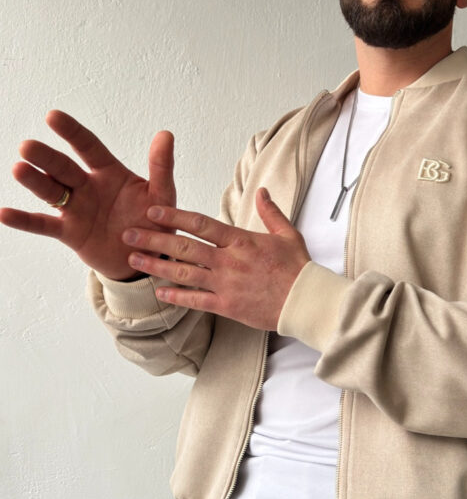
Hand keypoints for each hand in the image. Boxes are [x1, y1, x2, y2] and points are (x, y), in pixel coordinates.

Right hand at [0, 111, 176, 279]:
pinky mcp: (69, 233)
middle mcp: (88, 187)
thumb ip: (161, 167)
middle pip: (63, 168)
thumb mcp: (162, 195)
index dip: (71, 132)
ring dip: (35, 181)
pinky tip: (3, 213)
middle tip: (27, 146)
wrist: (147, 259)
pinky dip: (24, 220)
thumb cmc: (154, 222)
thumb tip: (165, 134)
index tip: (52, 116)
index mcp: (110, 173)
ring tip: (18, 169)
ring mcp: (76, 209)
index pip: (88, 147)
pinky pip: (43, 225)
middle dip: (46, 157)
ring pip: (51, 192)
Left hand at [121, 189, 310, 330]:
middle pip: (184, 247)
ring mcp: (226, 284)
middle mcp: (229, 261)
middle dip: (154, 239)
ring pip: (183, 273)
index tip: (153, 211)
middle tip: (129, 233)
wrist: (305, 301)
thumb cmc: (298, 268)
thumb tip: (261, 192)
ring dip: (156, 265)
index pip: (201, 224)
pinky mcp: (227, 306)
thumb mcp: (288, 234)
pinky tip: (158, 291)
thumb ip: (270, 212)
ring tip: (134, 258)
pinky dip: (175, 296)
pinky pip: (195, 300)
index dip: (174, 216)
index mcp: (241, 240)